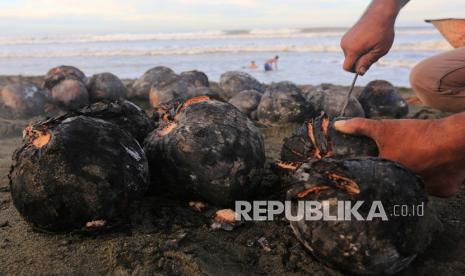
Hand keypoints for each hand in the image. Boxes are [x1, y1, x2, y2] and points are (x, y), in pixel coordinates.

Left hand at [334, 118, 464, 196]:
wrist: (453, 139)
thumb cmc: (415, 135)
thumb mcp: (384, 128)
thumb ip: (360, 127)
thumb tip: (337, 124)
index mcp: (388, 178)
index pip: (374, 181)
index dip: (371, 177)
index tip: (370, 173)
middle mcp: (405, 189)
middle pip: (395, 186)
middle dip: (392, 178)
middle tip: (397, 165)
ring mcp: (426, 192)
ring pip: (416, 187)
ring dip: (414, 179)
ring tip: (414, 166)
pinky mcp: (444, 191)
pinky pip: (436, 187)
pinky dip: (435, 179)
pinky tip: (434, 168)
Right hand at [340, 1, 398, 74]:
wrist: (379, 14)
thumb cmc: (382, 32)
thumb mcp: (379, 51)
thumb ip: (368, 63)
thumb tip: (359, 73)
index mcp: (352, 50)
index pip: (347, 67)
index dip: (355, 70)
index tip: (365, 66)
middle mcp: (345, 45)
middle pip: (349, 61)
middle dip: (360, 61)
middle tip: (374, 52)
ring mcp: (345, 39)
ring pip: (350, 55)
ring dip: (359, 54)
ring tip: (371, 45)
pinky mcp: (346, 36)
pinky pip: (350, 48)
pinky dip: (358, 48)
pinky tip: (367, 41)